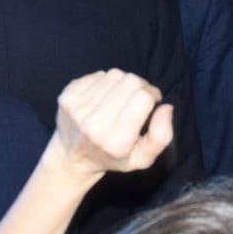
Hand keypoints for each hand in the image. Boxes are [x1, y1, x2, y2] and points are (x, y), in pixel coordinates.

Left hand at [50, 70, 173, 182]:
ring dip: (123, 82)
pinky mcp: (67, 96)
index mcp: (115, 142)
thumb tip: (166, 107)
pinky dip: (106, 82)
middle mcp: (94, 124)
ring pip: (114, 74)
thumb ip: (160, 137)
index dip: (153, 94)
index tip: (152, 102)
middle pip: (130, 81)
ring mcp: (77, 108)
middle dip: (141, 86)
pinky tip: (104, 97)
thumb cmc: (112, 157)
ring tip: (120, 98)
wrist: (72, 156)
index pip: (143, 98)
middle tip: (138, 98)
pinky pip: (98, 75)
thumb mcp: (142, 159)